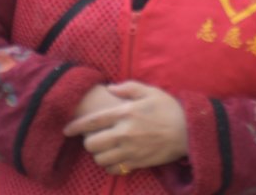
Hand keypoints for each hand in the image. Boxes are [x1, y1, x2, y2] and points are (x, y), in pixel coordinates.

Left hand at [63, 81, 188, 172]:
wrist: (188, 131)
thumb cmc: (169, 108)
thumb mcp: (150, 91)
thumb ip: (128, 88)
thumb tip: (110, 87)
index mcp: (125, 113)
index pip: (92, 122)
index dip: (76, 126)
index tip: (67, 129)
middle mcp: (124, 132)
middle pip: (92, 144)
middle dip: (88, 142)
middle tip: (94, 138)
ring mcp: (130, 149)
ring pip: (100, 158)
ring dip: (99, 154)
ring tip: (104, 149)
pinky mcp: (137, 162)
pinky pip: (113, 169)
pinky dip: (110, 165)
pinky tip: (114, 159)